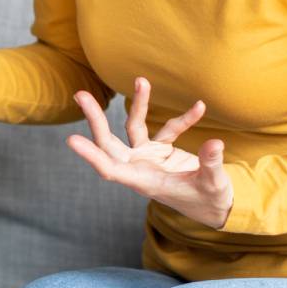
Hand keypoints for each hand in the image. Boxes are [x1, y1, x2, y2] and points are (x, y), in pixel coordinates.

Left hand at [66, 78, 233, 229]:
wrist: (215, 207)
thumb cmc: (209, 201)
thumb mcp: (213, 185)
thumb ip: (211, 164)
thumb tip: (215, 143)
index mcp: (143, 182)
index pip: (111, 169)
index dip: (91, 156)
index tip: (71, 140)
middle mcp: (139, 167)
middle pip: (110, 142)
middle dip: (95, 119)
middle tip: (80, 95)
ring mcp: (148, 157)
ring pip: (133, 127)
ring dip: (137, 104)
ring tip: (142, 81)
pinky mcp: (161, 149)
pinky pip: (168, 129)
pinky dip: (184, 119)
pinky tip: (199, 107)